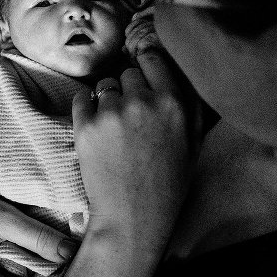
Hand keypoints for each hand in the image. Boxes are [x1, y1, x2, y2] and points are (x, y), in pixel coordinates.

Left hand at [72, 49, 200, 252]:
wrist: (133, 218)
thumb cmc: (168, 185)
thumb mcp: (194, 144)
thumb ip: (190, 105)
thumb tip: (179, 71)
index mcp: (173, 103)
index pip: (152, 58)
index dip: (147, 67)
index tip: (144, 80)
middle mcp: (142, 101)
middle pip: (128, 73)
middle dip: (129, 89)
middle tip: (132, 118)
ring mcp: (111, 112)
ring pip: (105, 86)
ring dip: (108, 100)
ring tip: (115, 130)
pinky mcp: (85, 125)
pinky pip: (81, 99)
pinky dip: (86, 109)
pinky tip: (97, 132)